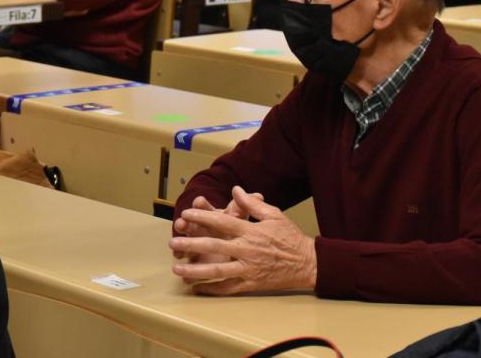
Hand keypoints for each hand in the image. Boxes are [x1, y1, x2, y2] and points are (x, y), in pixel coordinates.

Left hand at [170, 186, 316, 294]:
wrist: (308, 263)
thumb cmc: (290, 237)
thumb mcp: (274, 214)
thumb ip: (252, 204)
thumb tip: (235, 189)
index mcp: (251, 231)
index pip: (223, 222)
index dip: (203, 217)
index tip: (186, 213)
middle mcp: (247, 250)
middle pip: (215, 246)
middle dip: (191, 244)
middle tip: (173, 242)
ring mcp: (248, 268)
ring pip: (218, 271)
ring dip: (196, 271)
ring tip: (178, 270)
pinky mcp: (251, 284)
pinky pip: (229, 288)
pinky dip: (212, 289)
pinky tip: (196, 288)